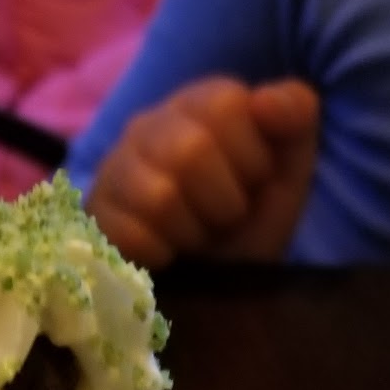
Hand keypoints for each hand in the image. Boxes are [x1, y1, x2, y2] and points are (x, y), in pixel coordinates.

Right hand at [88, 76, 319, 267]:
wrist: (211, 287)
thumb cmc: (247, 223)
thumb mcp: (288, 169)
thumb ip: (295, 116)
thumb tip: (264, 102)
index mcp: (199, 103)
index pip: (224, 106)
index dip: (250, 159)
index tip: (250, 184)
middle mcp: (149, 124)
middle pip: (190, 151)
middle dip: (222, 202)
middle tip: (222, 219)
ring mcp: (113, 170)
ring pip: (158, 196)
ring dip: (191, 232)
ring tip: (193, 237)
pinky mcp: (94, 217)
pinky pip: (130, 235)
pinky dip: (161, 255)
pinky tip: (166, 254)